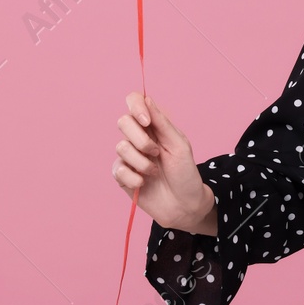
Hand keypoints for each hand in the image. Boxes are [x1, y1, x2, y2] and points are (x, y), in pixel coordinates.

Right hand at [111, 92, 216, 234]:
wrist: (183, 205)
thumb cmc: (185, 174)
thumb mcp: (179, 145)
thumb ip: (162, 123)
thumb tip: (146, 99)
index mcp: (154, 126)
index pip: (135, 101)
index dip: (136, 106)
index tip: (146, 121)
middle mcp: (139, 137)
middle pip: (123, 122)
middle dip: (141, 139)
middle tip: (156, 153)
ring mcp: (129, 156)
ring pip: (121, 147)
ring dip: (141, 162)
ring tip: (155, 172)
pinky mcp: (122, 175)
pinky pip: (117, 169)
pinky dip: (133, 177)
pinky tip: (143, 183)